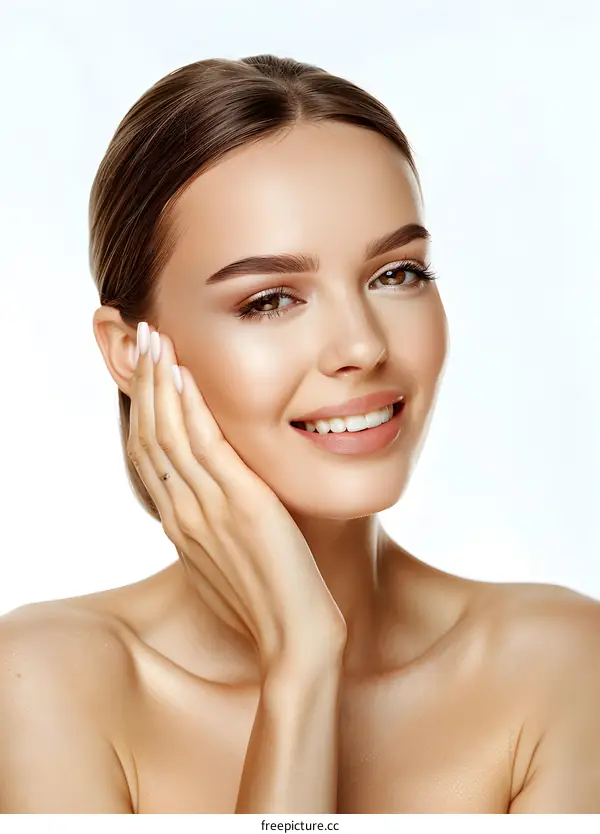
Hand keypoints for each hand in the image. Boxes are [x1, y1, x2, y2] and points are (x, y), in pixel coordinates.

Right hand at [126, 322, 346, 669]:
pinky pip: (204, 447)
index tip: (146, 371)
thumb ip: (215, 528)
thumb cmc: (268, 605)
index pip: (148, 455)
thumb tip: (217, 505)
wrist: (295, 641)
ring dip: (158, 382)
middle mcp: (183, 512)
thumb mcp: (228, 561)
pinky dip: (189, 408)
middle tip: (141, 337)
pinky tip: (182, 374)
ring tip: (155, 338)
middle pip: (149, 436)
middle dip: (142, 383)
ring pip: (168, 434)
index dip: (142, 408)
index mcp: (180, 524)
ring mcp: (208, 508)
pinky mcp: (241, 505)